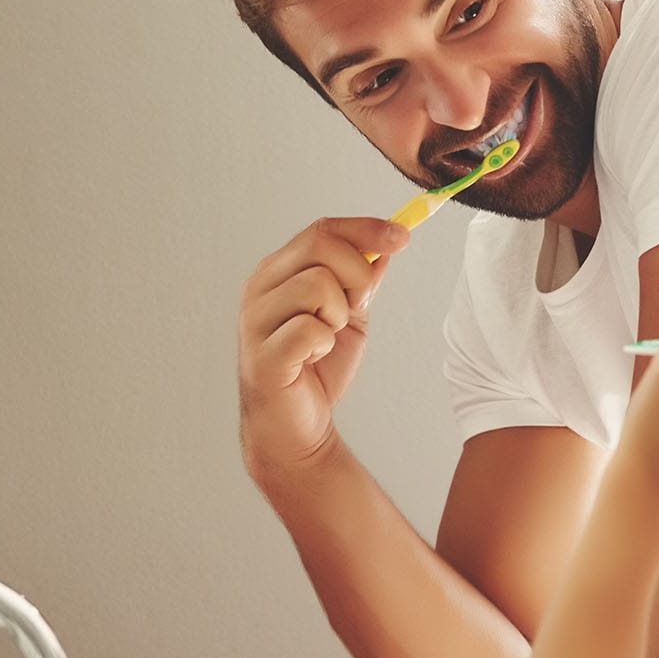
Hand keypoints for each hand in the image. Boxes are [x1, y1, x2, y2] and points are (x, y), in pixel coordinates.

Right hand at [237, 216, 406, 478]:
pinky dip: (324, 345)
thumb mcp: (350, 316)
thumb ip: (362, 280)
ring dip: (338, 315)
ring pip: (315, 284)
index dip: (366, 229)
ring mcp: (255, 321)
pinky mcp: (262, 355)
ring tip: (328, 339)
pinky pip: (309, 329)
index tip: (403, 236)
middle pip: (320, 245)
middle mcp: (260, 289)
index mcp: (278, 272)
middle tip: (357, 307)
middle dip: (357, 274)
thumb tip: (386, 245)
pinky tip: (313, 359)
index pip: (322, 230)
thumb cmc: (317, 371)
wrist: (297, 428)